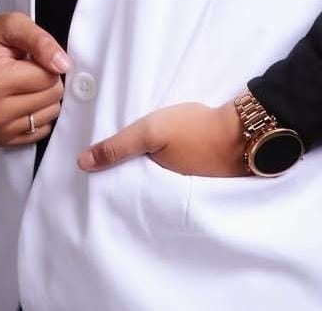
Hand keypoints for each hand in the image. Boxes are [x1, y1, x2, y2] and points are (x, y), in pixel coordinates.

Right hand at [0, 10, 69, 147]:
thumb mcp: (11, 25)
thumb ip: (40, 40)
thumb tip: (63, 65)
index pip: (49, 78)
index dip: (45, 62)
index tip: (27, 56)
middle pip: (52, 98)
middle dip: (46, 79)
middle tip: (23, 69)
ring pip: (50, 114)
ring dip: (43, 96)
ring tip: (21, 83)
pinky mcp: (0, 140)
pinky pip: (41, 129)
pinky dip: (37, 113)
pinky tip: (20, 99)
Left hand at [77, 99, 247, 176]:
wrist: (241, 131)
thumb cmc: (193, 131)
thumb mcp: (150, 132)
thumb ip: (117, 146)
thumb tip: (81, 163)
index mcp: (153, 185)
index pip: (122, 186)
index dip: (107, 179)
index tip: (91, 173)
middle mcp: (167, 190)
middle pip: (137, 184)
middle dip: (123, 175)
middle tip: (104, 164)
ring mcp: (185, 179)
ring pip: (155, 175)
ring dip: (144, 166)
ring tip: (128, 155)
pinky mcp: (198, 166)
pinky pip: (173, 167)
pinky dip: (164, 160)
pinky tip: (161, 149)